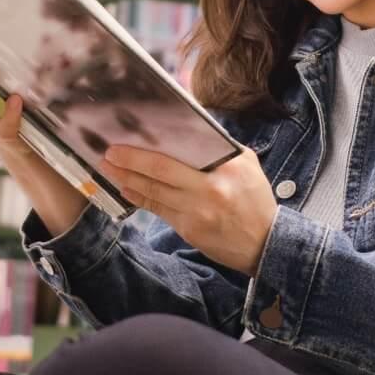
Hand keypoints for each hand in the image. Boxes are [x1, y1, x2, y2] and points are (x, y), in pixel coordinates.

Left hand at [97, 145, 278, 275]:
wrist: (265, 243)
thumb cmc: (255, 199)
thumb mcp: (247, 166)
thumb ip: (222, 149)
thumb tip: (192, 131)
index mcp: (226, 169)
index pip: (182, 154)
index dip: (150, 148)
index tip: (129, 137)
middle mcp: (209, 190)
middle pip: (161, 171)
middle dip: (130, 162)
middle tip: (108, 153)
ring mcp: (197, 213)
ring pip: (154, 193)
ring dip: (128, 180)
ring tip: (109, 169)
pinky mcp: (189, 230)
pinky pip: (159, 210)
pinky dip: (141, 199)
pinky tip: (127, 189)